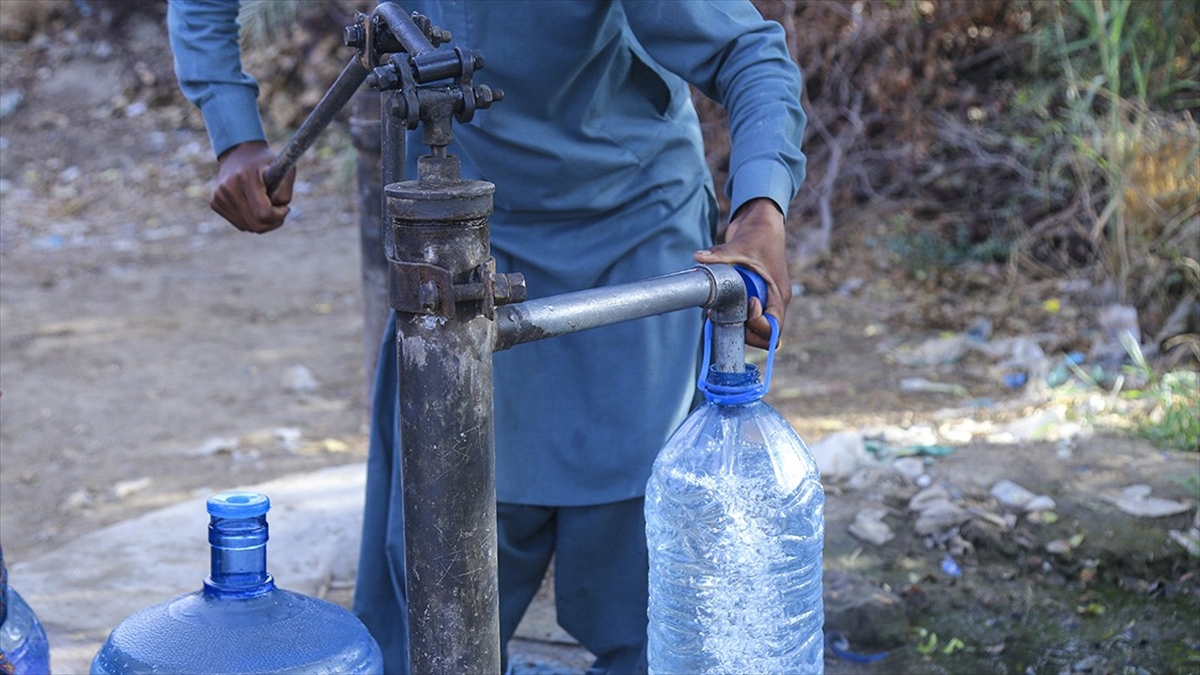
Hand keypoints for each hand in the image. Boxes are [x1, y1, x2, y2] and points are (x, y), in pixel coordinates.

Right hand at [210, 141, 295, 233]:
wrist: (239, 152)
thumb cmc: (265, 162)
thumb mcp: (283, 167)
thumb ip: (285, 191)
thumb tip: (279, 209)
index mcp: (246, 178)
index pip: (264, 213)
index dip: (278, 216)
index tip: (284, 208)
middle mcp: (229, 188)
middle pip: (256, 225)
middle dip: (272, 222)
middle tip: (279, 212)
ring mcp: (219, 196)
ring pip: (248, 227)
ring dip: (262, 222)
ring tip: (267, 206)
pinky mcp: (215, 203)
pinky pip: (240, 224)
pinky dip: (250, 219)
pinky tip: (253, 204)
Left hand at [693, 198, 791, 349]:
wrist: (762, 224)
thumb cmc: (759, 235)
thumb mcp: (740, 245)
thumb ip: (720, 254)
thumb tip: (698, 257)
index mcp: (779, 294)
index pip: (774, 327)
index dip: (758, 324)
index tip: (747, 304)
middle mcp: (774, 301)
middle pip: (765, 336)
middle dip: (745, 332)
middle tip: (726, 315)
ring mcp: (765, 301)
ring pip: (755, 330)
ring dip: (737, 327)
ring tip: (718, 313)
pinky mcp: (755, 297)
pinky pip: (747, 318)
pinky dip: (734, 318)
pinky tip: (718, 307)